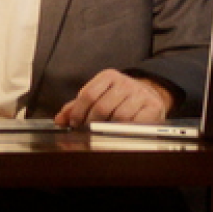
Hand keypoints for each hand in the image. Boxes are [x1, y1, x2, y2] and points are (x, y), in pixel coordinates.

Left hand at [55, 69, 175, 127]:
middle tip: (87, 132)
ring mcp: (140, 94)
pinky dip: (126, 131)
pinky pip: (136, 123)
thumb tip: (59, 120)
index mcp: (108, 76)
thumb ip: (76, 107)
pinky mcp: (153, 107)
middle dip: (90, 123)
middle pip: (101, 107)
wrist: (151, 94)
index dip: (78, 112)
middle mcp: (125, 82)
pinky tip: (120, 134)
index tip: (74, 124)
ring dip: (108, 130)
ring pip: (119, 117)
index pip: (88, 94)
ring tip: (102, 134)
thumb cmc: (118, 98)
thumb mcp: (97, 96)